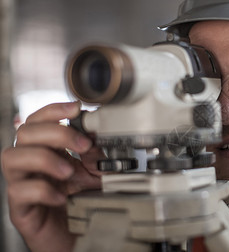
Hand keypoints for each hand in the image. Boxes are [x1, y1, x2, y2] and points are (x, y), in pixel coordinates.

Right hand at [1, 102, 103, 251]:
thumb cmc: (86, 204)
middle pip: (25, 133)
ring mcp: (23, 185)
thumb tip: (95, 131)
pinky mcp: (21, 209)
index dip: (53, 110)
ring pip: (11, 157)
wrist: (81, 238)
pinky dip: (42, 190)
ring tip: (69, 172)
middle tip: (82, 144)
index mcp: (48, 151)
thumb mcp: (97, 173)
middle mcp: (32, 165)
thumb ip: (95, 153)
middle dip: (56, 132)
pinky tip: (62, 197)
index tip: (75, 108)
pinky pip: (19, 192)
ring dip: (44, 158)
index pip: (38, 121)